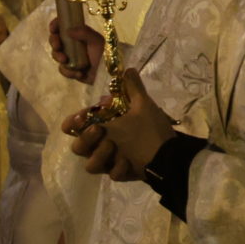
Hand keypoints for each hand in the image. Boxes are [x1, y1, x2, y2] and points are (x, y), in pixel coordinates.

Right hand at [49, 18, 102, 82]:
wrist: (109, 72)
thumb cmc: (104, 53)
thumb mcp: (96, 40)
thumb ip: (84, 33)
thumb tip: (68, 31)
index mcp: (77, 34)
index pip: (62, 26)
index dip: (55, 26)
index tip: (53, 29)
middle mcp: (71, 44)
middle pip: (55, 40)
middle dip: (54, 42)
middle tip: (57, 46)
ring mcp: (70, 57)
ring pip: (56, 55)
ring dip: (58, 57)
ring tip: (65, 61)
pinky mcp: (70, 70)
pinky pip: (63, 70)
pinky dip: (68, 72)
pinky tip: (79, 73)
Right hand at [62, 68, 171, 182]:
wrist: (171, 155)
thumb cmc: (151, 129)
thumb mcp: (142, 106)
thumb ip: (132, 88)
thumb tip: (128, 68)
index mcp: (104, 126)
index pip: (76, 126)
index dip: (73, 123)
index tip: (80, 117)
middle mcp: (102, 144)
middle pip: (78, 148)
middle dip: (86, 139)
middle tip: (99, 130)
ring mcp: (110, 162)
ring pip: (91, 165)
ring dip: (101, 155)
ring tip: (117, 148)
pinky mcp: (119, 175)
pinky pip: (112, 174)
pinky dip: (121, 168)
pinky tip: (130, 163)